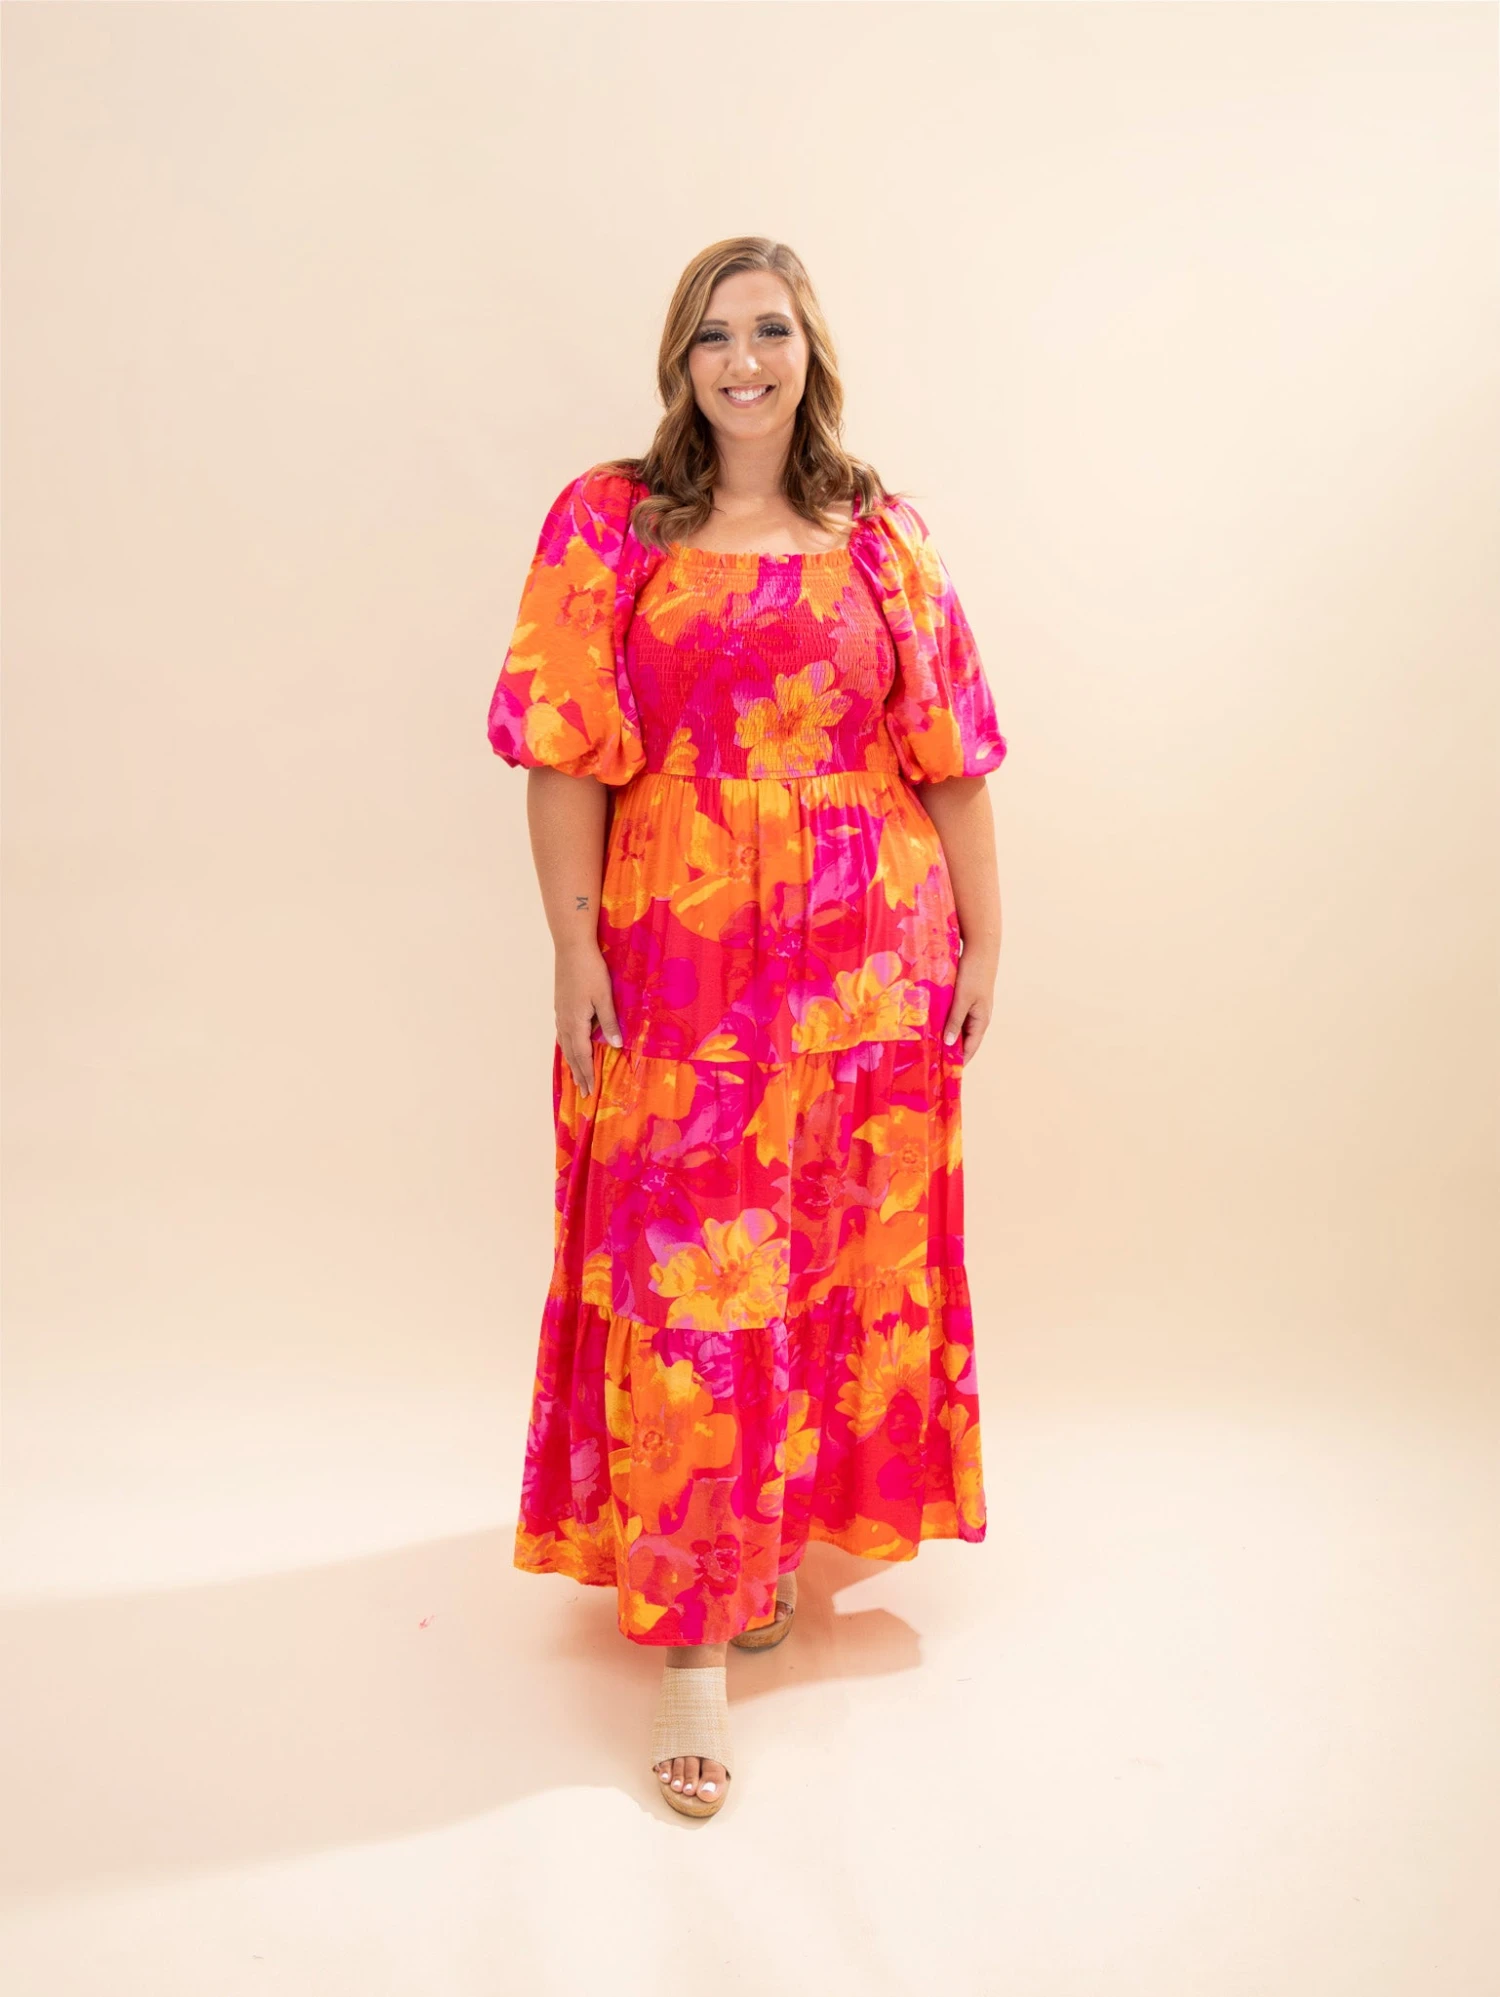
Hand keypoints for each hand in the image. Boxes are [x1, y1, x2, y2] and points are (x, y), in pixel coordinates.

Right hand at [555, 943, 623, 1097]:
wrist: (571, 947)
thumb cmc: (590, 970)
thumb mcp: (604, 997)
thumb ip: (609, 1022)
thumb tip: (616, 1046)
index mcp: (576, 1023)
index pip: (582, 1055)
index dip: (587, 1074)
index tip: (591, 1091)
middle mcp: (565, 1022)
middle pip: (571, 1054)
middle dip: (578, 1073)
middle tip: (583, 1092)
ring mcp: (560, 1013)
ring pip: (565, 1044)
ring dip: (571, 1062)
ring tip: (576, 1076)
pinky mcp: (560, 1005)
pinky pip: (562, 1034)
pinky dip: (567, 1047)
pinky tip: (569, 1047)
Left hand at [941, 944, 996, 1064]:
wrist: (981, 949)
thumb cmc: (973, 974)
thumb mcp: (962, 999)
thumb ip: (955, 1021)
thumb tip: (950, 1044)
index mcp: (981, 1021)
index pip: (969, 1049)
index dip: (958, 1061)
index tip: (944, 1074)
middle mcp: (978, 1018)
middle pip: (963, 1041)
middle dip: (949, 1051)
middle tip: (931, 1063)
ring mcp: (972, 1008)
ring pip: (957, 1029)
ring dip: (945, 1037)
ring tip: (929, 1048)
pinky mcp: (965, 999)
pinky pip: (954, 1017)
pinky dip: (945, 1024)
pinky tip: (931, 1026)